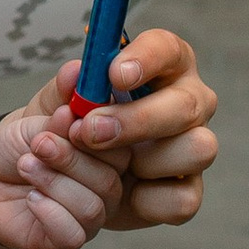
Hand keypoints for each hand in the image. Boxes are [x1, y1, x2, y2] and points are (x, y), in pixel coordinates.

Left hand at [0, 102, 115, 248]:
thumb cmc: (19, 144)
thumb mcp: (38, 116)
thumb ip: (61, 98)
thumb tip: (76, 70)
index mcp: (110, 157)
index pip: (123, 150)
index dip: (97, 137)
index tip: (67, 121)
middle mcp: (108, 189)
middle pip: (109, 181)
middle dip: (69, 159)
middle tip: (38, 144)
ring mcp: (90, 218)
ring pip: (91, 207)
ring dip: (54, 182)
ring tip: (26, 165)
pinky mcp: (66, 240)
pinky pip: (72, 234)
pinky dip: (48, 212)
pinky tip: (30, 197)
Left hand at [21, 25, 219, 232]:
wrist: (50, 185)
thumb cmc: (61, 131)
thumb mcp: (49, 110)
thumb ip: (61, 91)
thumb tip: (76, 72)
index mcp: (157, 69)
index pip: (166, 48)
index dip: (146, 59)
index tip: (114, 74)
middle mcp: (185, 104)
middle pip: (190, 104)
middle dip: (139, 119)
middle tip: (90, 131)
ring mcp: (191, 149)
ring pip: (200, 148)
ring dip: (149, 160)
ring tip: (110, 166)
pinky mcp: (186, 192)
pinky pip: (184, 199)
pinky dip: (148, 199)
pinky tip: (124, 193)